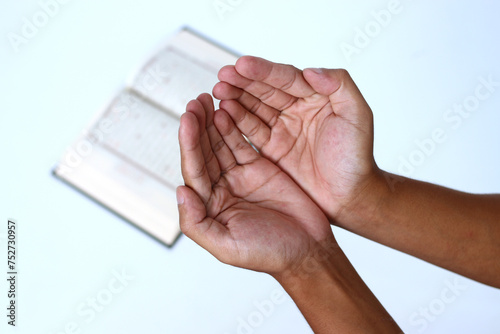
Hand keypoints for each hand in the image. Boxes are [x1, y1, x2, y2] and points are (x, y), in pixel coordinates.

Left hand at [177, 93, 334, 274]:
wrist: (307, 249)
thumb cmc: (268, 253)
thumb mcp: (227, 247)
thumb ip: (196, 223)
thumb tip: (180, 191)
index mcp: (209, 206)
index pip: (194, 169)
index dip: (189, 144)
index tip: (187, 119)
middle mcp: (221, 189)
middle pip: (204, 152)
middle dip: (197, 126)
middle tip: (196, 102)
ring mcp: (240, 176)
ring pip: (220, 143)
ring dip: (212, 122)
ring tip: (207, 99)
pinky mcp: (259, 168)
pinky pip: (243, 143)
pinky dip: (234, 126)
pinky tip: (227, 110)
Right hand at [213, 56, 380, 227]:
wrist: (350, 196)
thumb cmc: (357, 158)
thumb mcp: (358, 116)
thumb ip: (340, 86)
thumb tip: (310, 71)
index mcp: (316, 96)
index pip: (287, 78)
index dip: (264, 71)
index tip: (243, 64)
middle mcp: (297, 109)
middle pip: (266, 90)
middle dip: (243, 81)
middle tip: (223, 75)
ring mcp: (282, 129)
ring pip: (254, 108)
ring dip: (235, 98)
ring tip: (218, 90)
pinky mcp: (272, 149)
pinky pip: (250, 131)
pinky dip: (236, 122)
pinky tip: (222, 113)